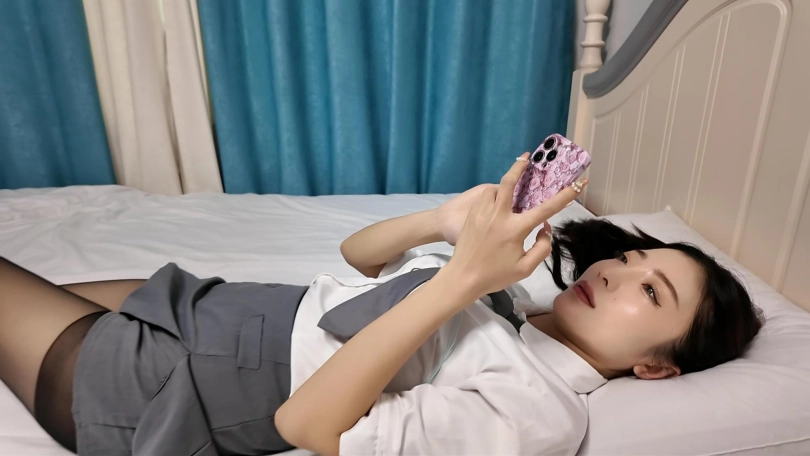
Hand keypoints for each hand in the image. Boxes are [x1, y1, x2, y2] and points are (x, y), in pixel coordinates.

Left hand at [444, 153, 587, 296]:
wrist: (462, 278)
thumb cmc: (495, 275)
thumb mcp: (525, 268)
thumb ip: (542, 247)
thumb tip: (545, 229)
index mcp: (515, 229)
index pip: (546, 209)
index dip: (565, 195)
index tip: (579, 184)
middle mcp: (499, 216)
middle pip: (508, 183)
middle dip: (518, 167)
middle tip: (526, 157)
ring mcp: (482, 213)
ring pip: (493, 189)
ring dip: (502, 186)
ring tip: (509, 187)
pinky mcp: (471, 216)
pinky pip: (484, 199)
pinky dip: (492, 197)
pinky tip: (495, 204)